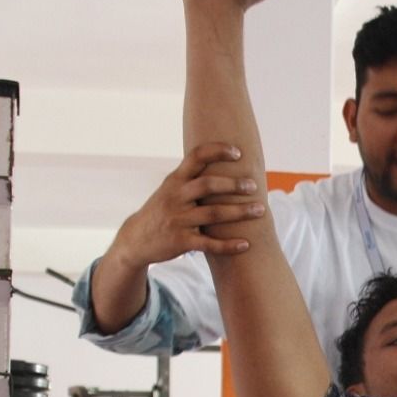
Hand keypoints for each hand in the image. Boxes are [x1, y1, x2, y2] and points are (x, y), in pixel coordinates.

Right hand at [103, 142, 263, 269]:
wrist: (136, 239)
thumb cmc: (162, 210)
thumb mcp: (170, 188)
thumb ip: (191, 176)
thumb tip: (221, 158)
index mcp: (175, 180)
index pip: (196, 157)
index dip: (218, 151)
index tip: (238, 152)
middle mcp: (176, 197)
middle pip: (208, 185)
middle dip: (234, 185)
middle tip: (254, 186)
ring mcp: (178, 220)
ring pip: (213, 214)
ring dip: (240, 212)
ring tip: (260, 210)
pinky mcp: (181, 242)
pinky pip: (209, 244)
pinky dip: (228, 245)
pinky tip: (246, 244)